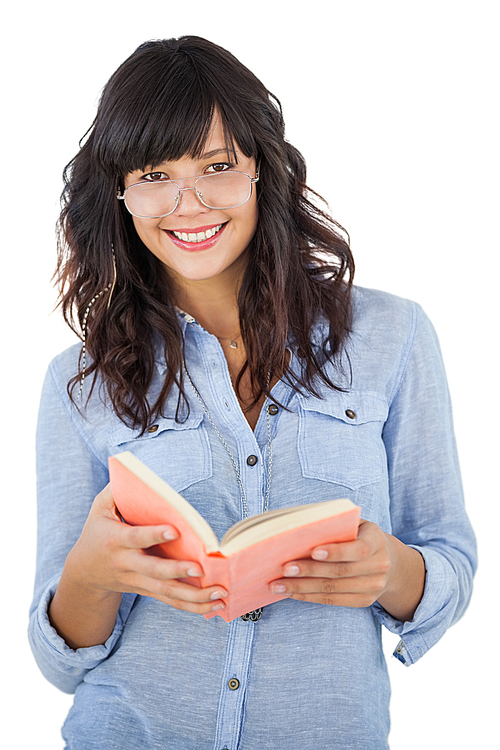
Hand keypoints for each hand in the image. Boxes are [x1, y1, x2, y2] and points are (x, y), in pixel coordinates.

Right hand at [66, 484, 227, 613]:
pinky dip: (194, 607)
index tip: (175, 530)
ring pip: (167, 593)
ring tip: (220, 594)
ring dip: (195, 597)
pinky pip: (172, 601)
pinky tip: (215, 608)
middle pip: (154, 571)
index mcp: (115, 541)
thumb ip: (116, 490)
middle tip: (200, 568)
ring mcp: (138, 582)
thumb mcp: (99, 508)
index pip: (136, 538)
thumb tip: (134, 472)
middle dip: (177, 570)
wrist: (84, 573)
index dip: (154, 535)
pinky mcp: (148, 591)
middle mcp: (127, 564)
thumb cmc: (97, 532)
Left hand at [269, 519, 424, 619]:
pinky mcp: (364, 601)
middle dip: (309, 571)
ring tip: (278, 585)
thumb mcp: (356, 524)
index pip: (358, 549)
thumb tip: (299, 530)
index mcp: (377, 541)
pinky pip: (333, 601)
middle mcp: (379, 566)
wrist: (389, 560)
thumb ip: (336, 525)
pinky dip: (309, 597)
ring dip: (302, 588)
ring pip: (333, 589)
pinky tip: (291, 593)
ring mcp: (373, 587)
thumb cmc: (361, 536)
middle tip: (284, 568)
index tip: (313, 551)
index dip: (336, 551)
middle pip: (340, 571)